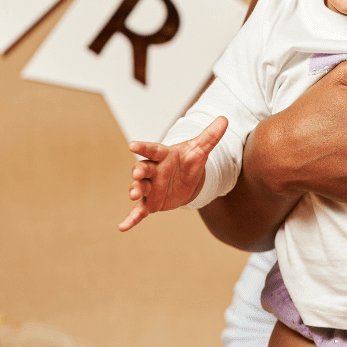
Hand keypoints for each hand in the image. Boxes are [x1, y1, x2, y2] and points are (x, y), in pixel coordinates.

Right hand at [118, 116, 227, 231]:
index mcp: (163, 155)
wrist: (189, 180)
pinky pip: (139, 211)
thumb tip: (224, 119)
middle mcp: (153, 170)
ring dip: (136, 190)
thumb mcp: (200, 150)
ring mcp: (151, 187)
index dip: (143, 147)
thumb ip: (210, 136)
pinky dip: (131, 219)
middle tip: (137, 173)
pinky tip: (123, 227)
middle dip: (139, 171)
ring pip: (140, 188)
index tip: (132, 145)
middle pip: (143, 168)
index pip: (153, 149)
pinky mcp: (151, 203)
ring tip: (134, 194)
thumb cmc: (189, 161)